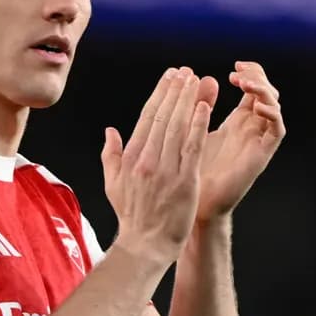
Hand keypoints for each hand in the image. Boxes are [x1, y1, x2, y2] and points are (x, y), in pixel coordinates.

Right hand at [100, 67, 214, 265]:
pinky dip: (199, 126)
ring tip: (197, 80)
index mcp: (131, 159)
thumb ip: (111, 155)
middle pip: (163, 117)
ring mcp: (166, 170)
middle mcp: (147, 161)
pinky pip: (192, 147)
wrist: (146, 244)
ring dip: (188, 100)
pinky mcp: (185, 181)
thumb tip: (110, 130)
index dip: (159, 94)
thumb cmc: (132, 216)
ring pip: (178, 127)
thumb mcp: (112, 184)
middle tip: (185, 71)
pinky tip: (205, 107)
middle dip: (175, 90)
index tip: (170, 77)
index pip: (147, 118)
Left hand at [196, 61, 284, 222]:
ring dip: (264, 91)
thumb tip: (195, 78)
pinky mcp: (261, 155)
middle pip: (267, 93)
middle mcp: (251, 128)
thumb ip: (195, 108)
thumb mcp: (190, 132)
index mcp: (237, 121)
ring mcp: (257, 141)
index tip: (234, 67)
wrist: (195, 205)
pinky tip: (256, 106)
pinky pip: (276, 130)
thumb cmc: (191, 172)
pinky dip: (272, 114)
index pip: (253, 88)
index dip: (249, 73)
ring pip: (275, 107)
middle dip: (257, 77)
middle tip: (238, 73)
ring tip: (245, 84)